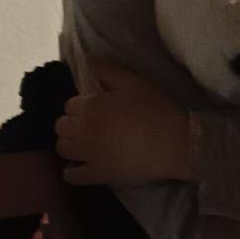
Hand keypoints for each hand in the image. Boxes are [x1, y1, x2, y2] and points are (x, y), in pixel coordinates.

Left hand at [54, 74, 199, 186]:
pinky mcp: (98, 174)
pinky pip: (73, 176)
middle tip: (92, 128)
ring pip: (62, 149)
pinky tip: (82, 168)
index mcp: (90, 106)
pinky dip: (73, 172)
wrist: (178, 143)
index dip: (83, 107)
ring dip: (71, 146)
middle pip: (61, 126)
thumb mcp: (135, 83)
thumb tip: (87, 62)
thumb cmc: (158, 110)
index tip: (98, 111)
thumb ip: (108, 70)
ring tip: (87, 147)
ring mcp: (89, 154)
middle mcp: (83, 129)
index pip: (70, 105)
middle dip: (73, 125)